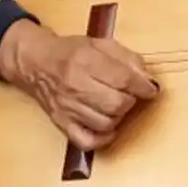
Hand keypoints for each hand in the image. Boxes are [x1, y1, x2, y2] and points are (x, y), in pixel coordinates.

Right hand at [0, 20, 158, 151]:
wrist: (37, 63)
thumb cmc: (73, 52)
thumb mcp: (102, 44)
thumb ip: (129, 59)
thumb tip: (148, 81)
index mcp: (86, 61)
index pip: (123, 79)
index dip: (143, 86)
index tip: (151, 89)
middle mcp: (75, 85)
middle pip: (116, 104)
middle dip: (130, 100)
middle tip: (129, 94)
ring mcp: (67, 107)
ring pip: (105, 123)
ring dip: (118, 116)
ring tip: (116, 106)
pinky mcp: (62, 123)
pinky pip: (86, 141)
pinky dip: (102, 138)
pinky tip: (108, 126)